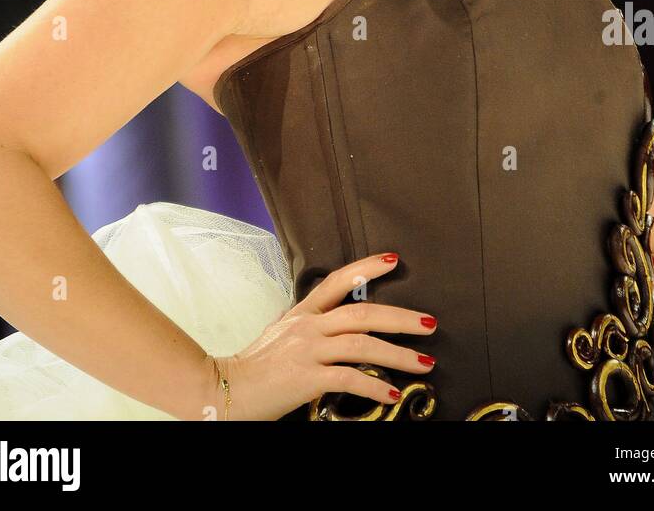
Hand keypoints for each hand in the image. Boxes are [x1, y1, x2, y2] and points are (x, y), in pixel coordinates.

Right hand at [206, 251, 436, 420]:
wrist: (223, 391)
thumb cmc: (253, 369)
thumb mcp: (280, 337)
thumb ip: (307, 328)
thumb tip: (333, 327)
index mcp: (302, 313)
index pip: (338, 280)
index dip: (367, 268)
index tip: (394, 260)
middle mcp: (307, 326)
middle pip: (362, 312)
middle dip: (401, 318)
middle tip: (430, 323)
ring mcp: (307, 350)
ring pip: (362, 344)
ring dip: (398, 354)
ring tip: (424, 363)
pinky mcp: (306, 377)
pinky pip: (349, 378)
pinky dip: (374, 386)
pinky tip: (392, 394)